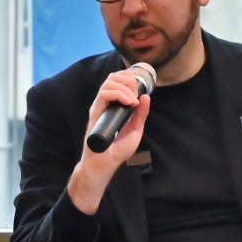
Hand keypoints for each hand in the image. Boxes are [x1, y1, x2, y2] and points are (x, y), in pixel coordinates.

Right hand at [66, 68, 151, 214]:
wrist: (105, 164)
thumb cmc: (117, 149)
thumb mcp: (136, 129)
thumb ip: (141, 114)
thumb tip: (146, 97)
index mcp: (114, 105)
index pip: (118, 81)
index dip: (129, 78)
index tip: (141, 89)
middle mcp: (105, 103)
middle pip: (112, 77)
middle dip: (128, 80)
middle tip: (137, 92)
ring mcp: (99, 107)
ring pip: (108, 83)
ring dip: (124, 87)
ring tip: (133, 100)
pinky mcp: (95, 114)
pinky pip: (104, 96)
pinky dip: (118, 94)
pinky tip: (128, 103)